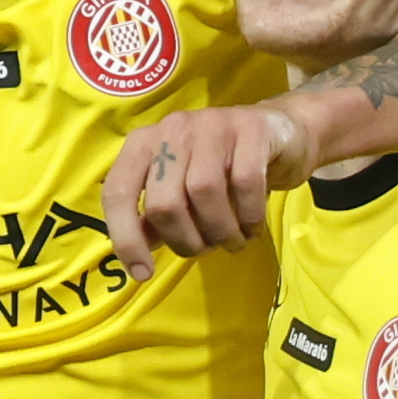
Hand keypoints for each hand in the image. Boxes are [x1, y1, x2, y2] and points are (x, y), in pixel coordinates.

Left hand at [102, 103, 309, 277]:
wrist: (279, 136)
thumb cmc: (222, 170)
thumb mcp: (182, 191)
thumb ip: (155, 219)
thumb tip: (136, 256)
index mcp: (144, 143)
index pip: (118, 192)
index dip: (126, 238)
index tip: (143, 273)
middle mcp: (173, 129)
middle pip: (164, 200)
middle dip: (186, 239)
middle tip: (207, 250)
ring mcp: (212, 124)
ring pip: (205, 191)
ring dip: (220, 231)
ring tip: (233, 242)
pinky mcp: (251, 129)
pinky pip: (246, 182)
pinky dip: (249, 215)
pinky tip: (253, 227)